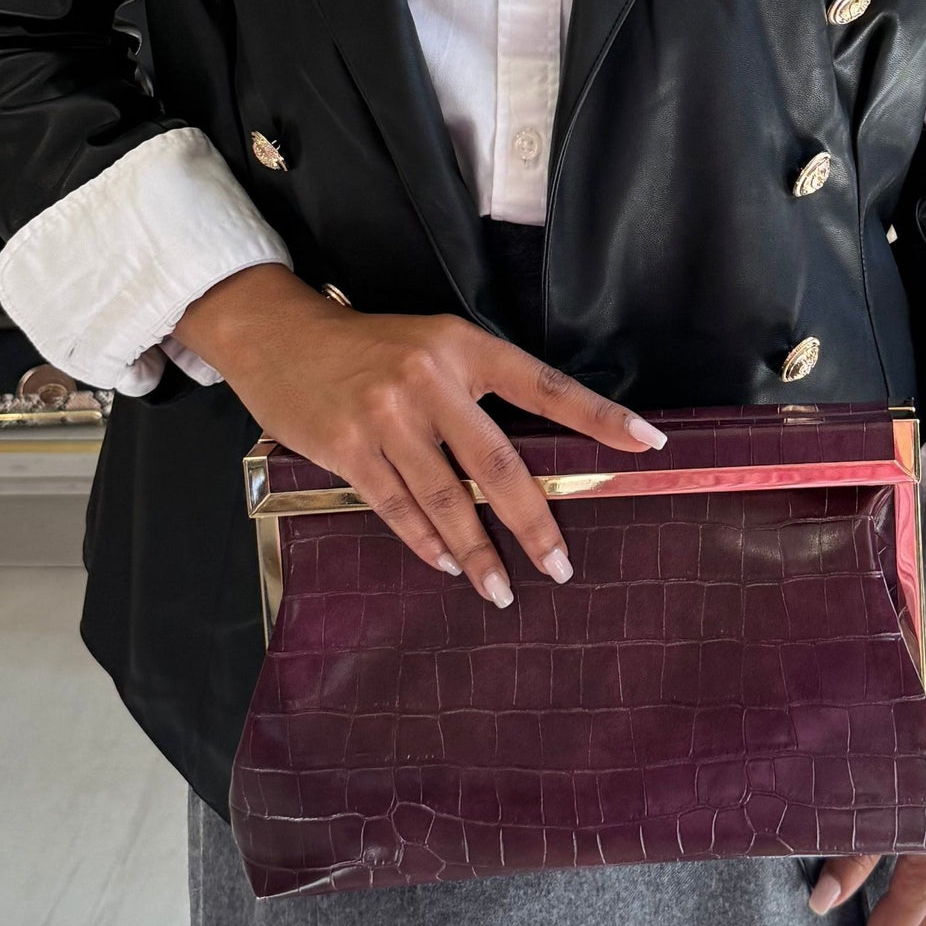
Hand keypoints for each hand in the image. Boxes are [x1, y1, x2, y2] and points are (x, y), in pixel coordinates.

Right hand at [172, 263, 667, 603]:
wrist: (278, 334)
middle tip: (559, 566)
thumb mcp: (431, 347)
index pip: (545, 386)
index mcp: (463, 347)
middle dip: (533, 523)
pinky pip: (397, 508)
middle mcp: (430, 379)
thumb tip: (520, 465)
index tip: (647, 442)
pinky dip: (426, 543)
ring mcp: (387, 415)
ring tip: (502, 591)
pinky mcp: (348, 447)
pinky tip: (448, 566)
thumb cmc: (367, 348)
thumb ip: (475, 391)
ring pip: (447, 499)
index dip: (599, 417)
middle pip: (498, 465)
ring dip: (478, 553)